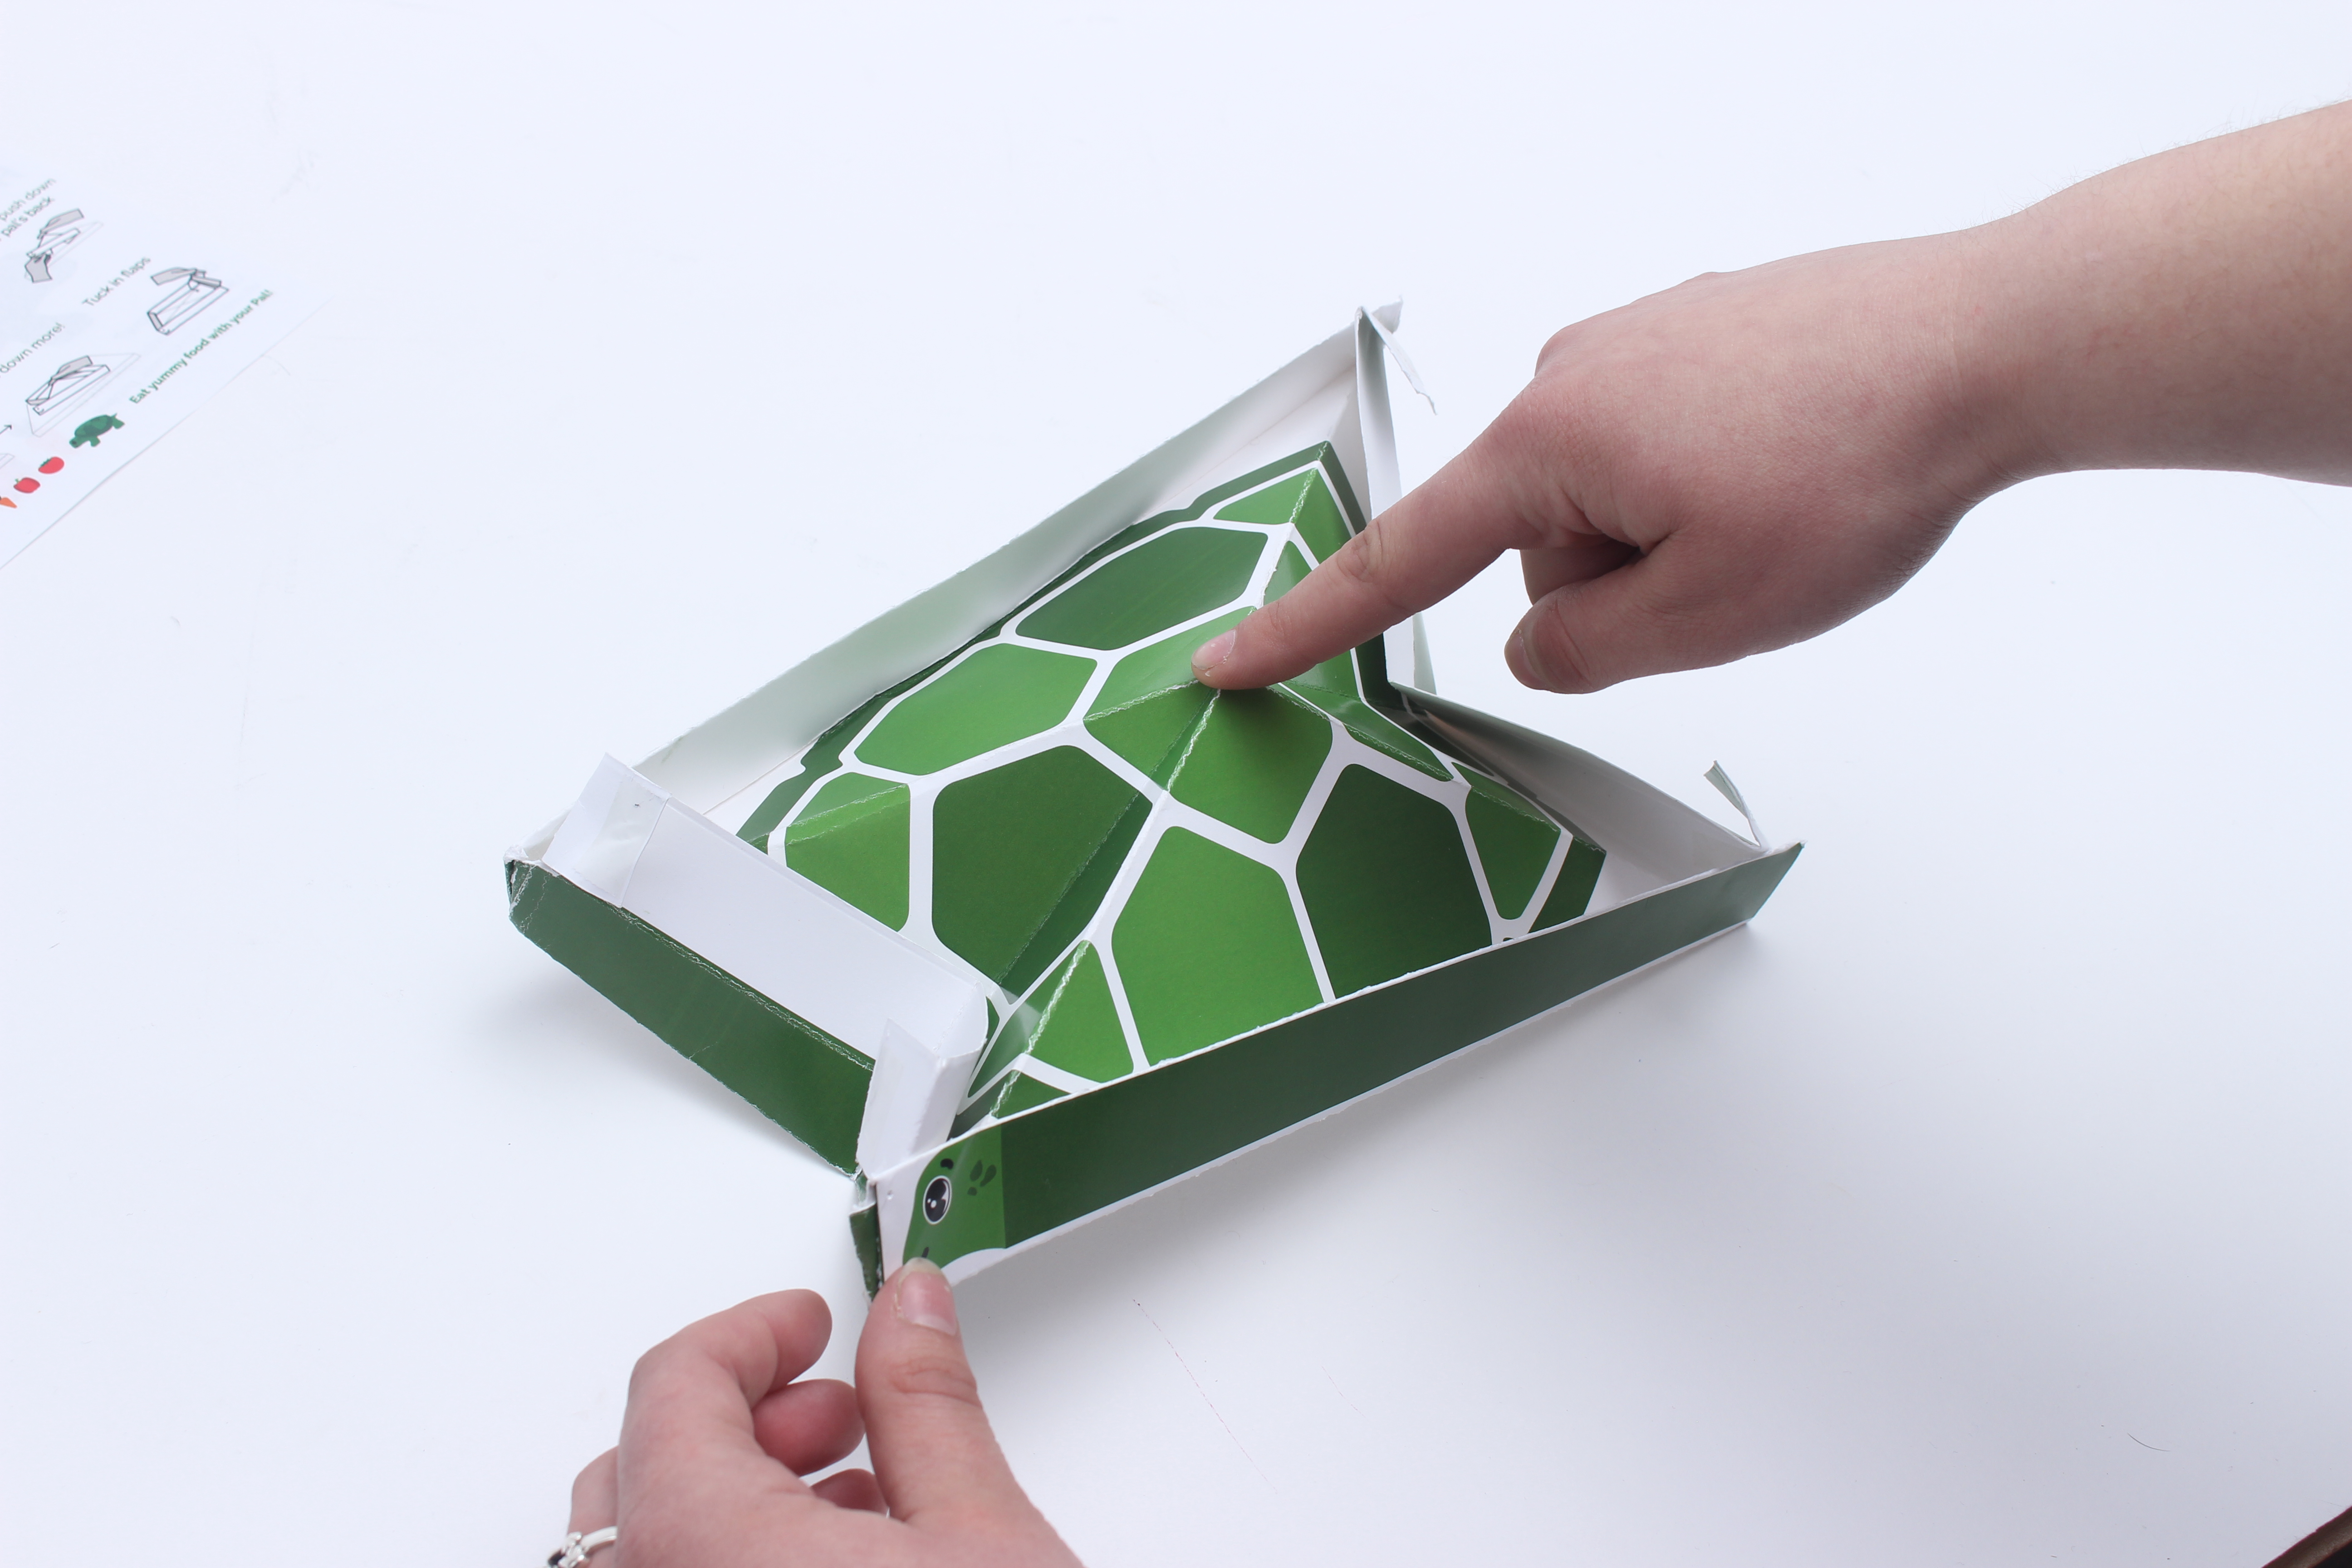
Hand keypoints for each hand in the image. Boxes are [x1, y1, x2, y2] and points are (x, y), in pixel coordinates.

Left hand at [565, 1262, 1081, 1566]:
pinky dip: (720, 1565)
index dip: (751, 1333)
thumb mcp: (987, 1539)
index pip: (675, 1387)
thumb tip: (910, 1309)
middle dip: (738, 1420)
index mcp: (704, 1546)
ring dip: (729, 1501)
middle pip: (633, 1471)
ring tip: (849, 1501)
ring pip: (640, 1551)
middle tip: (833, 1410)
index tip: (810, 1325)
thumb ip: (927, 1406)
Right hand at [1194, 230, 2010, 694]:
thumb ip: (1584, 649)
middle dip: (1616, 587)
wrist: (1990, 341)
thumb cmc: (1855, 464)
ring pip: (1613, 498)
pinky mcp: (1706, 329)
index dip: (1307, 626)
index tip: (1229, 662)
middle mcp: (1574, 371)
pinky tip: (1798, 469)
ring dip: (1675, 536)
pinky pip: (1670, 443)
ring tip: (1783, 514)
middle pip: (1539, 543)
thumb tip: (1533, 638)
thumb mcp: (1702, 614)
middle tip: (1733, 577)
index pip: (1398, 558)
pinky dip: (1717, 481)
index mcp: (1549, 442)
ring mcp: (1643, 340)